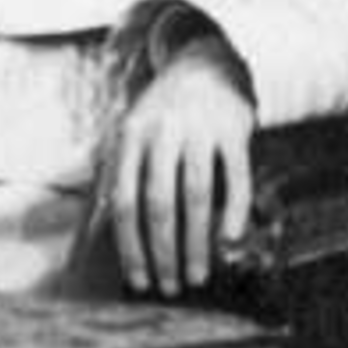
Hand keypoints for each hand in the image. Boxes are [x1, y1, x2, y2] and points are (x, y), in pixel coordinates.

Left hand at [108, 35, 254, 296]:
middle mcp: (159, 132)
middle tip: (171, 287)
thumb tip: (111, 230)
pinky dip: (234, 210)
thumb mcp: (133, 132)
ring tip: (199, 275)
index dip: (129, 244)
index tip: (138, 280)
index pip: (124, 201)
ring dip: (197, 241)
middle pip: (157, 203)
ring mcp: (198, 128)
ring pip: (195, 195)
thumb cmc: (163, 113)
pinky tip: (231, 240)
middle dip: (162, 251)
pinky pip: (236, 176)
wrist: (203, 60)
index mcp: (128, 137)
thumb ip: (124, 174)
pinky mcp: (234, 128)